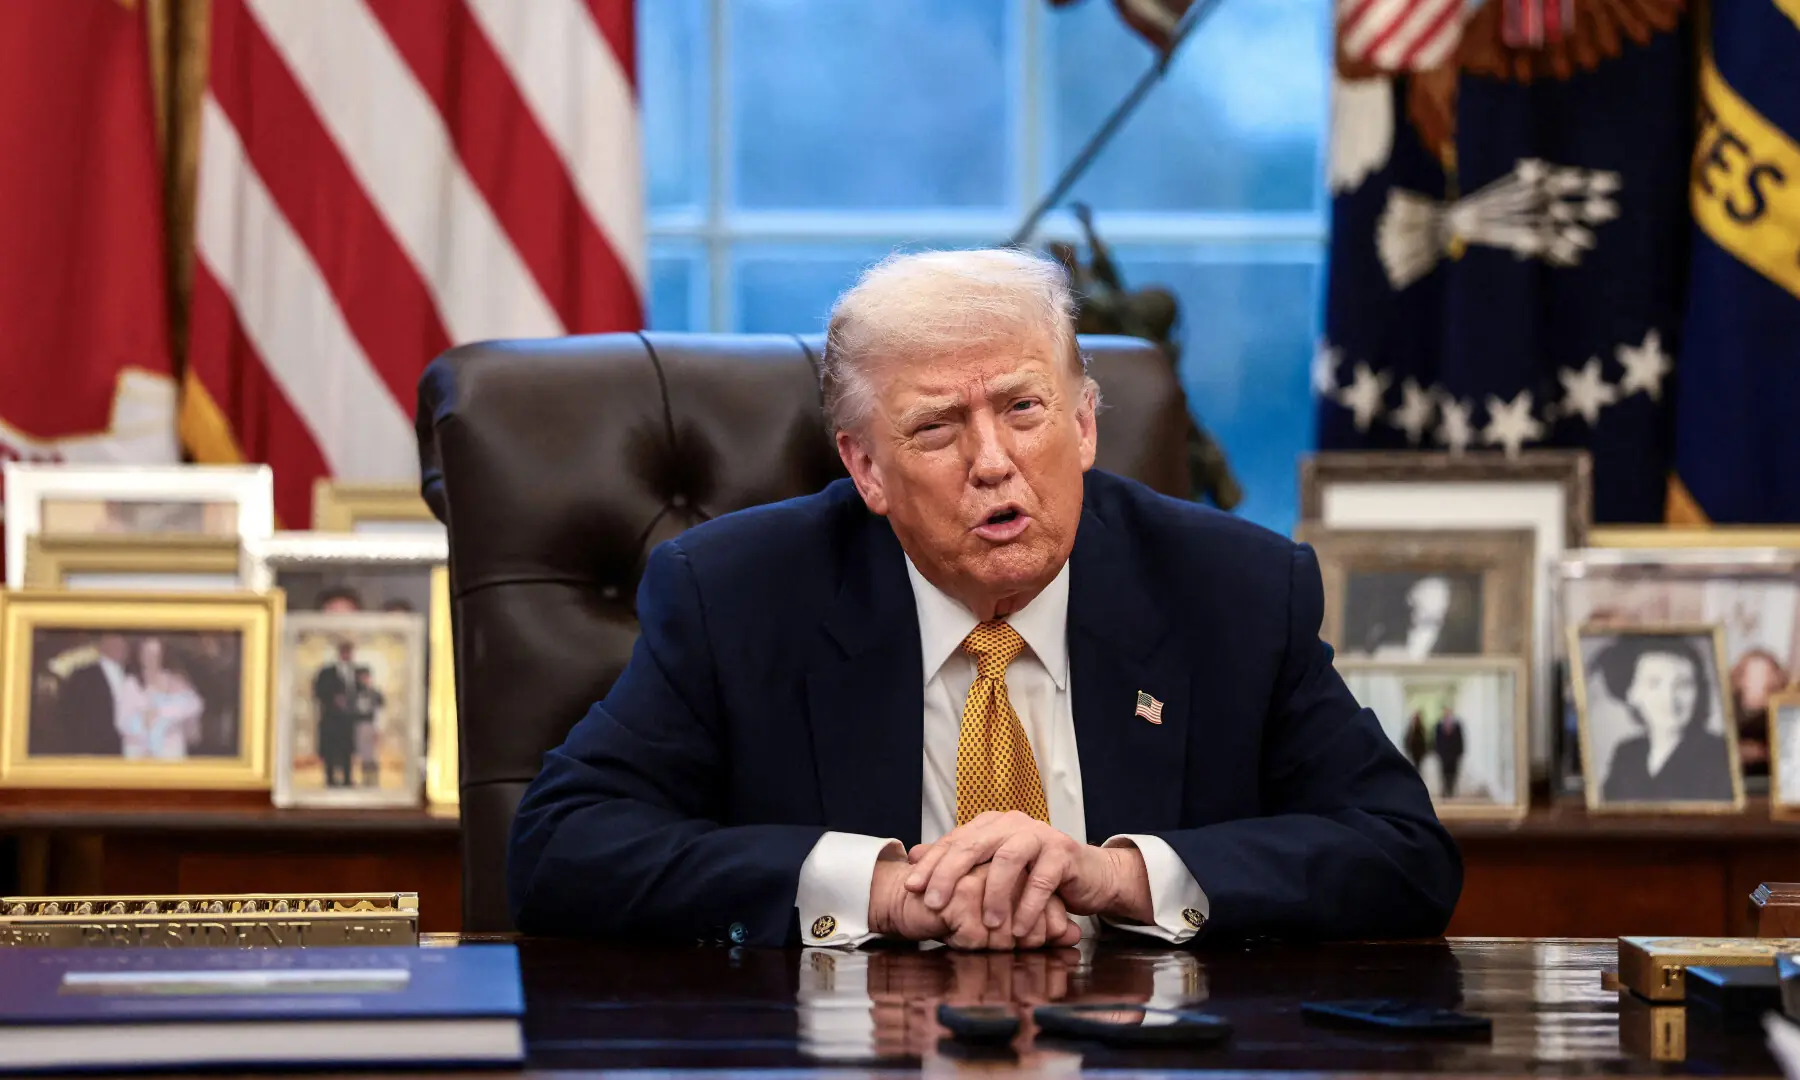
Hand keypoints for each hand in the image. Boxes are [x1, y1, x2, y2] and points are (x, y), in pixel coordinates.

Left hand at [906, 812, 1151, 934]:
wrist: (1088, 874)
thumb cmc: (1035, 873)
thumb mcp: (992, 867)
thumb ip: (956, 860)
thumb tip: (913, 854)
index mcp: (991, 824)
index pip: (954, 841)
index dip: (931, 864)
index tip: (911, 888)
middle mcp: (1012, 824)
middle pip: (973, 846)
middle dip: (950, 876)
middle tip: (935, 905)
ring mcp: (1039, 835)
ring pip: (1007, 860)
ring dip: (994, 895)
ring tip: (986, 924)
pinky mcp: (1063, 852)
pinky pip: (1041, 880)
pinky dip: (1028, 906)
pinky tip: (1019, 929)